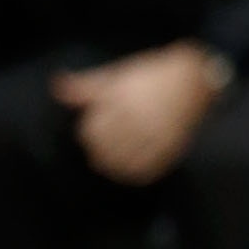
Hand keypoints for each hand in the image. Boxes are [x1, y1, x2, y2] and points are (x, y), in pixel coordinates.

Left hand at [53, 43, 224, 183]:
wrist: (192, 80)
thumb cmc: (149, 75)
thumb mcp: (115, 75)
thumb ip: (85, 86)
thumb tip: (56, 89)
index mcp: (121, 101)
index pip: (92, 131)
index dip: (88, 132)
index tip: (92, 127)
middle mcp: (138, 121)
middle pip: (106, 149)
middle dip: (98, 149)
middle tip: (100, 145)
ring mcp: (156, 137)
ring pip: (124, 163)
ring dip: (113, 164)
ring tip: (110, 159)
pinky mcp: (170, 149)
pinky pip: (146, 171)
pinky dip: (132, 174)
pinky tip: (128, 168)